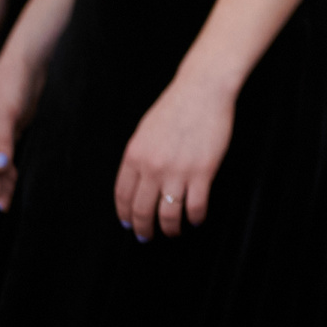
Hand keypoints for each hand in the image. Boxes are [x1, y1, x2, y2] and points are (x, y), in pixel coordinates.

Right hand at [0, 49, 40, 210]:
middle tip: (5, 205)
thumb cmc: (13, 83)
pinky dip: (10, 168)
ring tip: (10, 200)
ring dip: (3, 180)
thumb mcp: (7, 112)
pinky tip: (15, 181)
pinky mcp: (6, 131)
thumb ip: (3, 140)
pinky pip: (6, 155)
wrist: (29, 63)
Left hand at [115, 72, 234, 240]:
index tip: (130, 224)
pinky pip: (196, 206)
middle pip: (143, 211)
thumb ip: (139, 158)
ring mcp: (177, 172)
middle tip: (147, 236)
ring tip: (174, 231)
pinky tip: (196, 218)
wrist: (203, 90)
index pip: (123, 197)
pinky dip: (195, 217)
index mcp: (134, 157)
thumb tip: (138, 184)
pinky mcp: (202, 172)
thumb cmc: (176, 107)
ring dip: (170, 229)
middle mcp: (152, 168)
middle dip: (144, 229)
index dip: (126, 215)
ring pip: (169, 215)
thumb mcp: (145, 131)